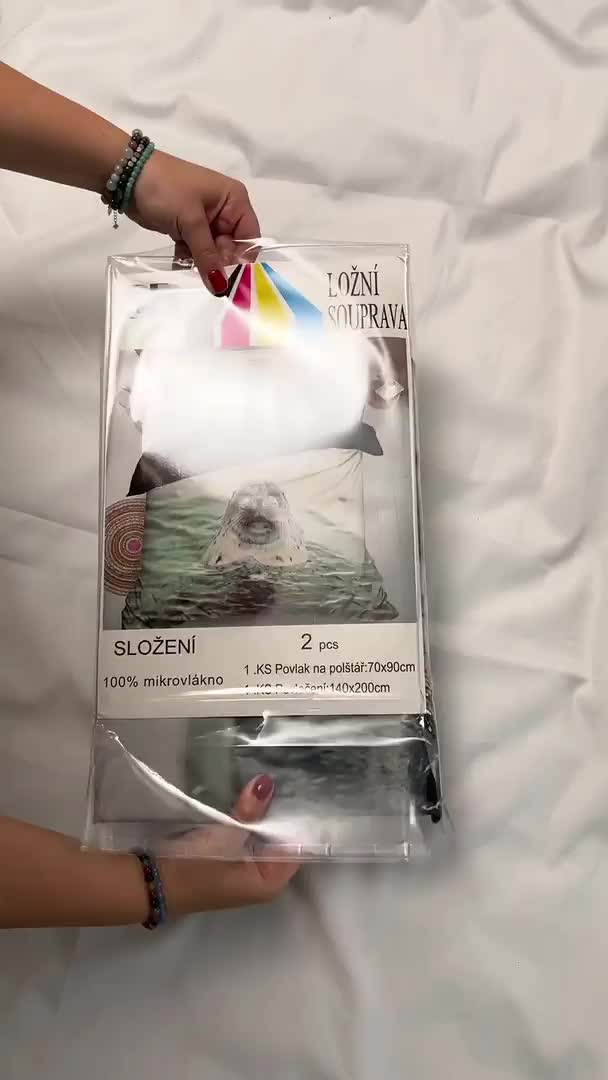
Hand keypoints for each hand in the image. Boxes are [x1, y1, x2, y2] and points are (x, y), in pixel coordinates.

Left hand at [129, 150, 259, 293]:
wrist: (127, 175)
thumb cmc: (166, 189)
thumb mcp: (191, 221)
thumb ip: (207, 256)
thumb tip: (220, 288)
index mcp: (234, 201)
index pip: (249, 238)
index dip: (242, 260)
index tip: (229, 280)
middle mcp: (224, 212)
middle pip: (232, 249)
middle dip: (219, 264)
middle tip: (205, 274)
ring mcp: (205, 222)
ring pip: (213, 253)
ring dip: (203, 264)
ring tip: (190, 268)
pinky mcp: (187, 229)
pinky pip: (196, 252)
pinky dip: (189, 260)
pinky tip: (181, 264)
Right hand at [159, 775, 300, 915]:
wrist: (154, 884)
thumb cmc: (196, 867)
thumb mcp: (226, 836)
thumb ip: (250, 810)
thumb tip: (267, 783)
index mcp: (271, 882)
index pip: (298, 846)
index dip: (300, 818)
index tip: (303, 787)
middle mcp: (263, 879)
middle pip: (281, 841)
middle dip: (281, 811)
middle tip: (290, 775)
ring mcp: (246, 870)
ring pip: (263, 837)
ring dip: (264, 814)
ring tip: (273, 778)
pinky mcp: (231, 861)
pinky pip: (249, 838)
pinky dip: (250, 820)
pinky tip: (252, 795)